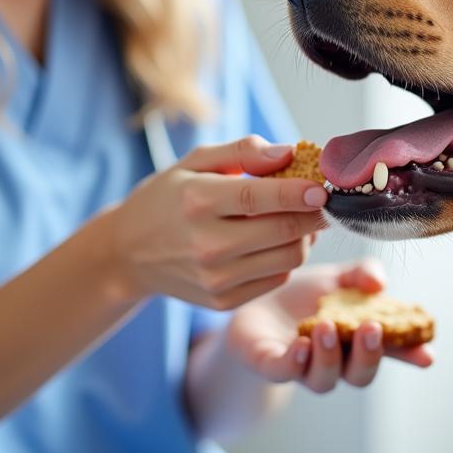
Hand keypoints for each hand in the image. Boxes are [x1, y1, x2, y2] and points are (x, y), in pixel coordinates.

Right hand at [105, 135, 329, 308]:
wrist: (128, 254)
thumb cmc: (169, 198)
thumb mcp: (195, 162)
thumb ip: (243, 151)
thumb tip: (289, 152)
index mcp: (197, 201)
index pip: (259, 198)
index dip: (298, 192)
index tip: (323, 187)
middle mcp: (206, 245)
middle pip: (284, 232)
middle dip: (315, 215)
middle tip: (323, 200)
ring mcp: (215, 279)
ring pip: (289, 259)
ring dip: (305, 237)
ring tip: (299, 218)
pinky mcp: (223, 301)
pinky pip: (277, 279)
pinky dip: (286, 259)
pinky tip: (276, 241)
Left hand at [225, 260, 433, 392]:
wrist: (250, 302)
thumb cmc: (301, 295)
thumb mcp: (336, 278)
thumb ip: (361, 274)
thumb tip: (380, 282)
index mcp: (357, 338)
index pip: (391, 350)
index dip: (411, 354)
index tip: (427, 354)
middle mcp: (334, 359)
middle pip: (359, 374)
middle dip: (369, 355)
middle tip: (371, 329)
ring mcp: (302, 366)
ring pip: (324, 379)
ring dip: (331, 355)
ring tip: (327, 327)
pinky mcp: (269, 364)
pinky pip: (285, 371)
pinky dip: (295, 361)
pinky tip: (300, 344)